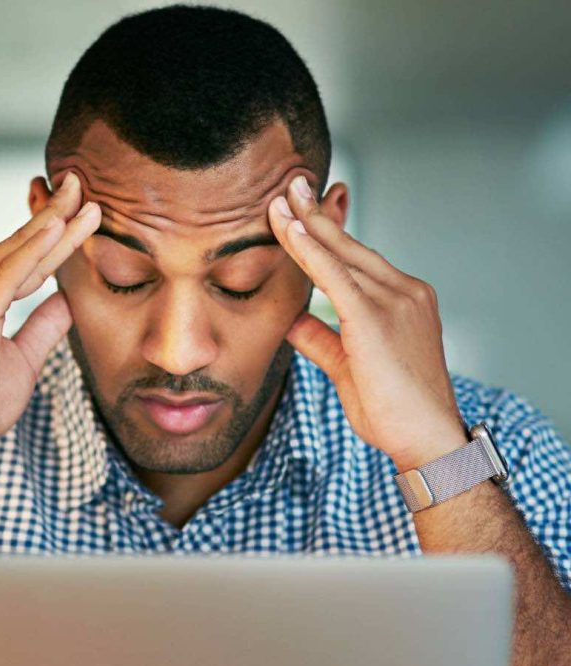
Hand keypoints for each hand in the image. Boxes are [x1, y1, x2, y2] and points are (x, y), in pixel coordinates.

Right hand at [0, 172, 100, 466]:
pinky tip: (56, 229)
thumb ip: (43, 326)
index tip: (79, 213)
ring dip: (52, 225)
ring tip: (82, 197)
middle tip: (81, 185)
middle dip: (54, 216)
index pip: (22, 260)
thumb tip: (67, 300)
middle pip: (19, 247)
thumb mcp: (24, 359)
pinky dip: (32, 252)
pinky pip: (7, 276)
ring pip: (16, 254)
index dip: (52, 236)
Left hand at [268, 175, 467, 471]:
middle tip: (291, 184)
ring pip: (341, 255)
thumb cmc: (392, 408)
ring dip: (307, 225)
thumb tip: (290, 320)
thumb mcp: (347, 366)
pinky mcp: (376, 318)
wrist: (425, 438)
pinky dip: (311, 251)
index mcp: (402, 300)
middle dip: (316, 214)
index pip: (357, 259)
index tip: (305, 210)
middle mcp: (403, 291)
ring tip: (282, 196)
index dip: (329, 233)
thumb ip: (319, 338)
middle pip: (350, 246)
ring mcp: (394, 301)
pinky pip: (335, 277)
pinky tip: (291, 229)